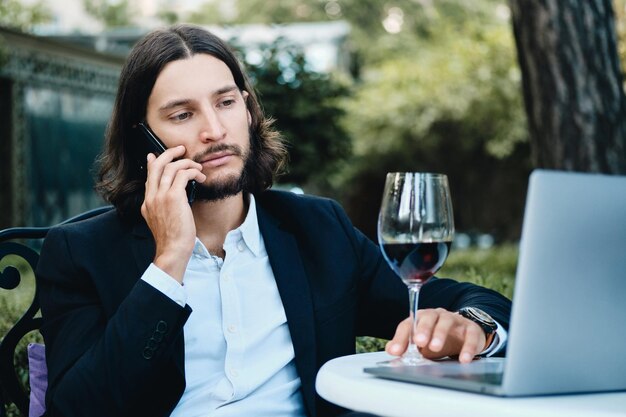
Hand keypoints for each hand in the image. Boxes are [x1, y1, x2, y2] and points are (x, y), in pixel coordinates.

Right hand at [141, 145, 205, 281]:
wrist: (172, 250)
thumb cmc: (173, 240)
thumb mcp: (163, 222)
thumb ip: (164, 208)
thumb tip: (173, 198)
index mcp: (147, 203)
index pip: (149, 177)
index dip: (153, 163)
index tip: (156, 155)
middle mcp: (151, 197)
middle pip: (157, 165)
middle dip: (169, 153)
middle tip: (180, 149)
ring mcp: (160, 196)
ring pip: (171, 167)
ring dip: (187, 163)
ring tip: (198, 167)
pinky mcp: (173, 197)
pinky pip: (183, 174)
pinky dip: (193, 171)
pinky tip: (200, 176)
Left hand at [385, 308, 486, 363]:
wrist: (465, 334)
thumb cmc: (439, 338)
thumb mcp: (422, 343)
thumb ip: (406, 346)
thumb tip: (391, 350)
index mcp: (421, 318)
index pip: (408, 324)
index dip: (401, 337)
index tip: (395, 350)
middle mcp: (437, 315)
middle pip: (428, 317)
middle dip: (422, 329)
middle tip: (419, 342)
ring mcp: (455, 320)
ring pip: (447, 322)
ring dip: (440, 334)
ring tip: (436, 348)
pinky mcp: (471, 329)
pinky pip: (470, 336)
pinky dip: (468, 347)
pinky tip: (464, 359)